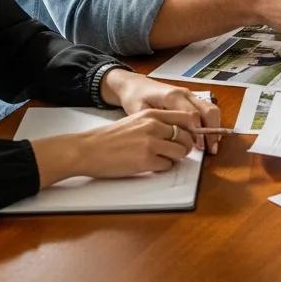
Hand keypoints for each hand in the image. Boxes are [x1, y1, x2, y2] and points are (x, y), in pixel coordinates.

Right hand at [32, 107, 203, 187]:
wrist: (88, 149)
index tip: (193, 135)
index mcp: (151, 114)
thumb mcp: (136, 120)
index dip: (193, 128)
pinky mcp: (145, 161)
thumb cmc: (110, 137)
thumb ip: (156, 122)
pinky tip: (152, 165)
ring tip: (166, 158)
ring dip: (177, 157)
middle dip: (186, 145)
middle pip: (187, 136)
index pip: (186, 117)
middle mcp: (153, 126)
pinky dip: (164, 167)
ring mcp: (150, 144)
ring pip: (180, 151)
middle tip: (179, 150)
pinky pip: (167, 165)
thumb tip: (178, 130)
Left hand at [101, 70, 221, 151]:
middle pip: (207, 110)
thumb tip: (171, 140)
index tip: (198, 147)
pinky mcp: (190, 98)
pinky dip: (211, 122)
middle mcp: (184, 93)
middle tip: (211, 149)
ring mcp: (189, 95)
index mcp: (172, 96)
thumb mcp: (140, 113)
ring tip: (211, 146)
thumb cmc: (135, 98)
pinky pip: (206, 109)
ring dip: (214, 127)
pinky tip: (208, 136)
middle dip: (212, 130)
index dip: (198, 132)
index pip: (192, 115)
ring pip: (210, 108)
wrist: (135, 85)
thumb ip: (157, 124)